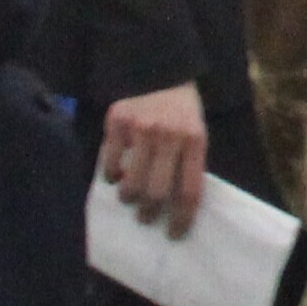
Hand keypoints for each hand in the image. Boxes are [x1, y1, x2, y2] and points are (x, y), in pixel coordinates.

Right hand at [98, 82, 207, 233]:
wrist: (159, 72)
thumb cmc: (181, 112)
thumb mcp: (196, 134)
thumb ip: (188, 164)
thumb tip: (175, 208)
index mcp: (194, 141)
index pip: (190, 191)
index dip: (181, 219)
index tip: (173, 234)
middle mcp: (168, 136)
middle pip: (157, 192)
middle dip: (150, 213)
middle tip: (146, 218)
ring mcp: (140, 128)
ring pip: (131, 183)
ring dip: (130, 198)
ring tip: (131, 198)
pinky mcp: (117, 121)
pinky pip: (110, 162)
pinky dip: (112, 175)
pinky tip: (117, 175)